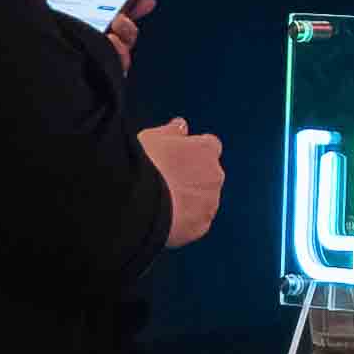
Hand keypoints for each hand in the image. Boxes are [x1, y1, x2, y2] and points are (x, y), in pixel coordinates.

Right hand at [139, 122, 224, 244]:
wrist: (139, 202)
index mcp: (205, 150)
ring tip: (161, 202)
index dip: (193, 152)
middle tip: (165, 181)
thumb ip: (171, 131)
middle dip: (192, 177)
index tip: (178, 156)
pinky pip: (195, 222)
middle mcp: (215, 175)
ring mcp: (210, 203)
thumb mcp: (151, 137)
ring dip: (189, 199)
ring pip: (203, 200)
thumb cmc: (144, 165)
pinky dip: (184, 221)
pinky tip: (164, 218)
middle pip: (208, 175)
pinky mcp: (201, 227)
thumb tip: (181, 126)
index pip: (209, 146)